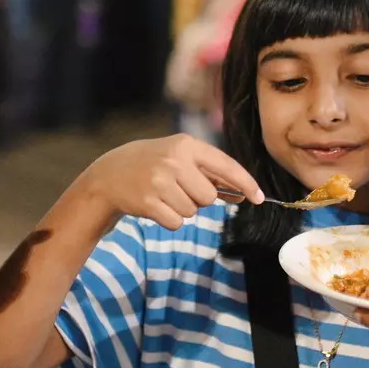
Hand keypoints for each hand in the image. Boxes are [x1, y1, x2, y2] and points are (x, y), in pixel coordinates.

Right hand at [76, 134, 261, 229]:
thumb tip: (243, 194)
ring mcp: (160, 182)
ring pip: (192, 211)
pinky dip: (170, 220)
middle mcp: (174, 160)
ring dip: (182, 209)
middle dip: (198, 198)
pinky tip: (155, 206)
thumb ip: (210, 173)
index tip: (259, 198)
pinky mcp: (149, 203)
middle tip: (178, 189)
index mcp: (186, 145)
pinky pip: (177, 223)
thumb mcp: (180, 157)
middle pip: (208, 196)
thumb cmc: (153, 164)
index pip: (225, 165)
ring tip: (163, 195)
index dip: (245, 183)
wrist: (109, 174)